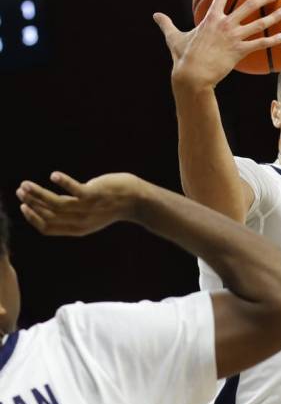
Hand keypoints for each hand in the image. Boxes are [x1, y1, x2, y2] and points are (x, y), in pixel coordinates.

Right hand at [16, 172, 144, 236]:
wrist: (136, 200)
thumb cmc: (111, 204)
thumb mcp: (89, 213)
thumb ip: (72, 212)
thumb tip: (49, 204)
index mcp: (78, 229)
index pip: (47, 228)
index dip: (32, 218)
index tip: (23, 206)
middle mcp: (81, 221)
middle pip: (48, 215)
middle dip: (31, 203)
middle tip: (20, 190)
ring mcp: (88, 208)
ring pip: (56, 204)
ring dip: (38, 193)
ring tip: (26, 184)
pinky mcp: (95, 194)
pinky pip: (75, 189)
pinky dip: (64, 182)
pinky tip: (54, 175)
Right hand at [153, 0, 280, 87]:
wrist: (192, 74)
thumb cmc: (183, 57)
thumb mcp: (174, 38)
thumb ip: (167, 24)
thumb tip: (155, 15)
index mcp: (210, 18)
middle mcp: (224, 24)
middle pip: (248, 5)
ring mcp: (234, 37)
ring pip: (259, 23)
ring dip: (273, 17)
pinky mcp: (240, 51)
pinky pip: (260, 43)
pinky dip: (273, 40)